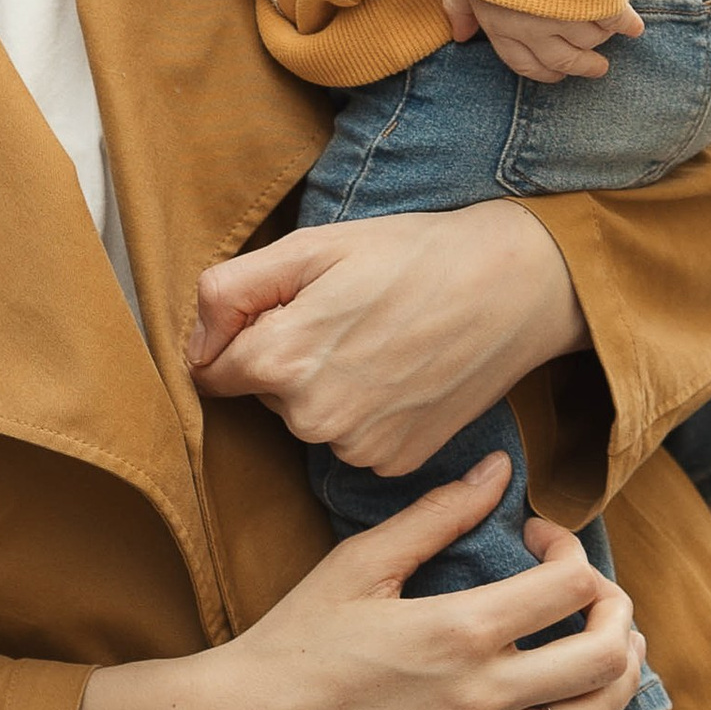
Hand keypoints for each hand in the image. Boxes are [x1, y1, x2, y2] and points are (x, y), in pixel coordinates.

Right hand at [70, 456, 645, 709]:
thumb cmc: (294, 642)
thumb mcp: (359, 563)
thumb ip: (436, 515)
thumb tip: (497, 470)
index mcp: (458, 628)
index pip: (568, 582)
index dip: (572, 548)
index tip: (543, 540)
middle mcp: (481, 695)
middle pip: (601, 654)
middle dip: (617, 612)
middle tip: (598, 595)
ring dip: (621, 680)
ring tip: (612, 650)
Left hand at [188, 199, 583, 475]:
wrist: (514, 286)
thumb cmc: (411, 255)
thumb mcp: (310, 246)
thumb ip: (229, 292)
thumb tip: (197, 344)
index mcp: (281, 362)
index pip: (210, 371)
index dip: (240, 335)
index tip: (284, 308)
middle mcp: (312, 420)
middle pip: (264, 393)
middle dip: (288, 356)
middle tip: (347, 313)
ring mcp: (357, 449)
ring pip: (309, 416)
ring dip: (328, 384)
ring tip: (381, 337)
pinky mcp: (395, 463)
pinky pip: (351, 438)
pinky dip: (366, 410)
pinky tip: (403, 371)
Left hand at [444, 0, 643, 80]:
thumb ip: (459, 9)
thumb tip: (462, 37)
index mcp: (501, 27)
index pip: (525, 64)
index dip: (545, 72)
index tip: (559, 74)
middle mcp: (532, 30)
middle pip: (564, 61)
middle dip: (583, 67)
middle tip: (598, 67)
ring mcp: (565, 16)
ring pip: (590, 39)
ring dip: (601, 38)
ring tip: (609, 34)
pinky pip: (616, 20)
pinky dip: (628, 25)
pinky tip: (634, 27)